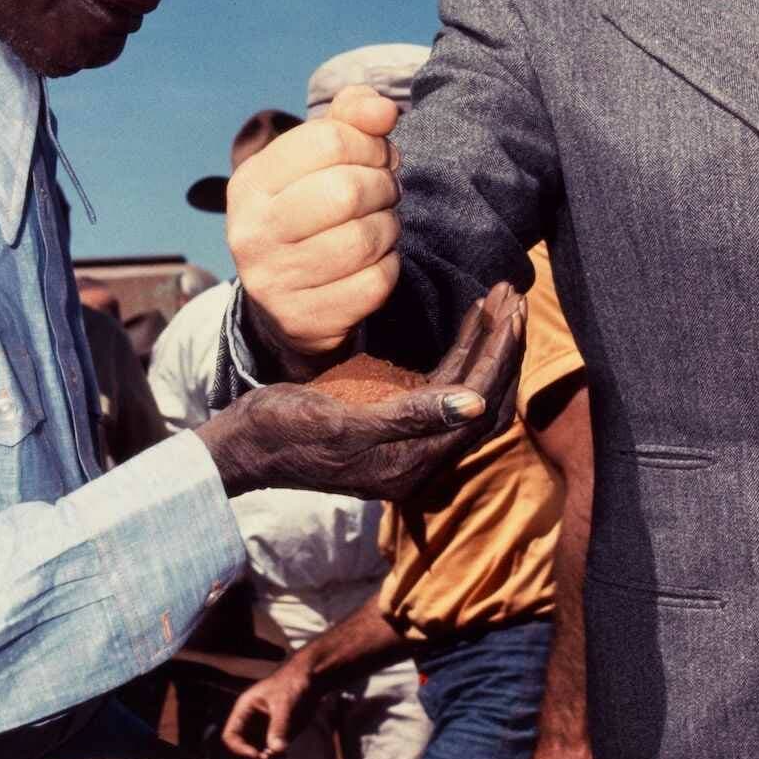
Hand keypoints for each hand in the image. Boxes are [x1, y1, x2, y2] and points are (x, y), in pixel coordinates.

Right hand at [198, 285, 524, 502]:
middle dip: (502, 346)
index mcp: (413, 463)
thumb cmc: (284, 430)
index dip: (499, 357)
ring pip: (468, 389)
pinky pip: (444, 385)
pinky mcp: (396, 420)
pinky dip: (462, 352)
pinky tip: (472, 321)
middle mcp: (421, 457)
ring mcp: (411, 440)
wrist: (245, 444)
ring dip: (486, 344)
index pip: (476, 405)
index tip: (510, 310)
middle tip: (514, 294)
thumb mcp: (343, 421)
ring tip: (501, 298)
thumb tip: (472, 404)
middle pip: (482, 398)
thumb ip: (409, 416)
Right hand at [223, 654, 316, 758]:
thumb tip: (275, 751)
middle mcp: (252, 721)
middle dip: (254, 755)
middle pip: (243, 746)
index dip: (239, 748)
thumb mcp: (284, 704)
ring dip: (267, 757)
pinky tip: (286, 751)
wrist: (311, 679)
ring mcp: (264, 727)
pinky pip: (272, 749)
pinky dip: (277, 754)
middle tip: (270, 757)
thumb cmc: (292, 684)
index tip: (256, 754)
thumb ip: (279, 726)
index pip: (230, 735)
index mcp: (245, 709)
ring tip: (280, 754)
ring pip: (258, 750)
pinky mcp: (278, 732)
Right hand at [226, 86, 403, 362]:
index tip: (375, 158)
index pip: (329, 139)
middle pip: (348, 190)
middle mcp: (252, 232)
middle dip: (383, 187)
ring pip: (365, 238)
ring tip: (378, 226)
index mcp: (250, 182)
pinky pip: (375, 282)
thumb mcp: (315, 162)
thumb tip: (384, 109)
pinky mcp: (305, 318)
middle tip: (384, 194)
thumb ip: (349, 120)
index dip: (369, 144)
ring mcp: (274, 280)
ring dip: (389, 227)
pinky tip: (373, 262)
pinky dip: (388, 266)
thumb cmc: (310, 214)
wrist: (285, 303)